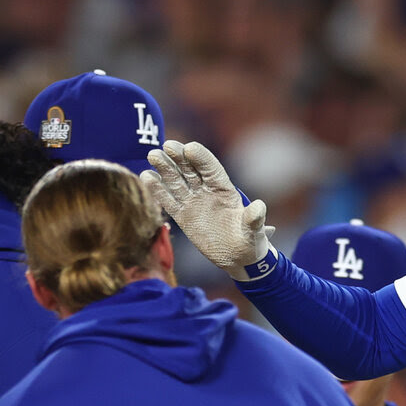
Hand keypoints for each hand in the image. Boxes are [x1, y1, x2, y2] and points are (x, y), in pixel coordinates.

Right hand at [142, 141, 276, 280]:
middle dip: (179, 157)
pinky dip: (158, 190)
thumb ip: (254, 219)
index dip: (202, 158)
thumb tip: (260, 207)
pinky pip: (168, 200)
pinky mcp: (183, 215)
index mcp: (225, 190)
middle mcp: (207, 191)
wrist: (237, 258)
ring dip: (165, 168)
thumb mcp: (254, 232)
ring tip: (153, 156)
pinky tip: (146, 177)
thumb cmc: (250, 242)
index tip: (190, 148)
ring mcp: (193, 202)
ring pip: (177, 181)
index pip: (211, 169)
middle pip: (191, 169)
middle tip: (167, 146)